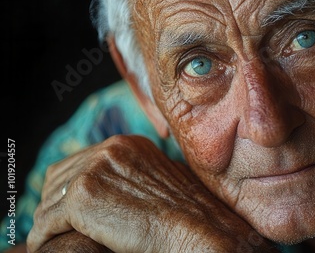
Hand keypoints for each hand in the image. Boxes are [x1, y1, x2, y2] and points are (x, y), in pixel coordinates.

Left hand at [27, 135, 278, 252]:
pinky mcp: (84, 195)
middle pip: (59, 176)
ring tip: (50, 238)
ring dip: (48, 221)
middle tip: (53, 227)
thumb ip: (134, 177)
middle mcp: (110, 148)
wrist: (197, 231)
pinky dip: (43, 236)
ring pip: (50, 198)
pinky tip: (47, 246)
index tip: (65, 210)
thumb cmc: (187, 215)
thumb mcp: (160, 183)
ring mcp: (96, 169)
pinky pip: (47, 220)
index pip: (80, 161)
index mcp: (128, 145)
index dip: (69, 187)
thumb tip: (114, 190)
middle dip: (54, 203)